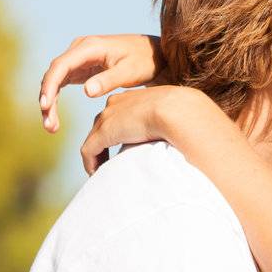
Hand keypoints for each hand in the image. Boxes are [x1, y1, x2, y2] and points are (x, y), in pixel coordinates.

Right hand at [39, 34, 161, 133]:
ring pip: (55, 80)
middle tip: (49, 125)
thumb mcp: (130, 71)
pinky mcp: (81, 67)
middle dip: (47, 99)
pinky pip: (61, 83)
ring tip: (51, 127)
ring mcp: (79, 57)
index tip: (46, 106)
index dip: (50, 86)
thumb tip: (87, 91)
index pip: (61, 65)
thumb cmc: (145, 61)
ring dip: (49, 102)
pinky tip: (55, 119)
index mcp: (90, 47)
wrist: (155, 54)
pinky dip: (56, 100)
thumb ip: (109, 80)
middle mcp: (80, 49)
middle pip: (54, 74)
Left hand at [80, 86, 200, 174]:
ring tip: (102, 170)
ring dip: (96, 155)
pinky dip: (90, 164)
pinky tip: (96, 174)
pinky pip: (88, 151)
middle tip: (109, 161)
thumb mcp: (170, 114)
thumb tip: (168, 136)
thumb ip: (162, 122)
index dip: (116, 130)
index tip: (123, 146)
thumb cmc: (182, 114)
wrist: (176, 111)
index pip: (115, 113)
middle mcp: (115, 103)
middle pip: (100, 125)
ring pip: (92, 139)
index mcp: (131, 97)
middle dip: (103, 143)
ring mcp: (107, 117)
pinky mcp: (104, 133)